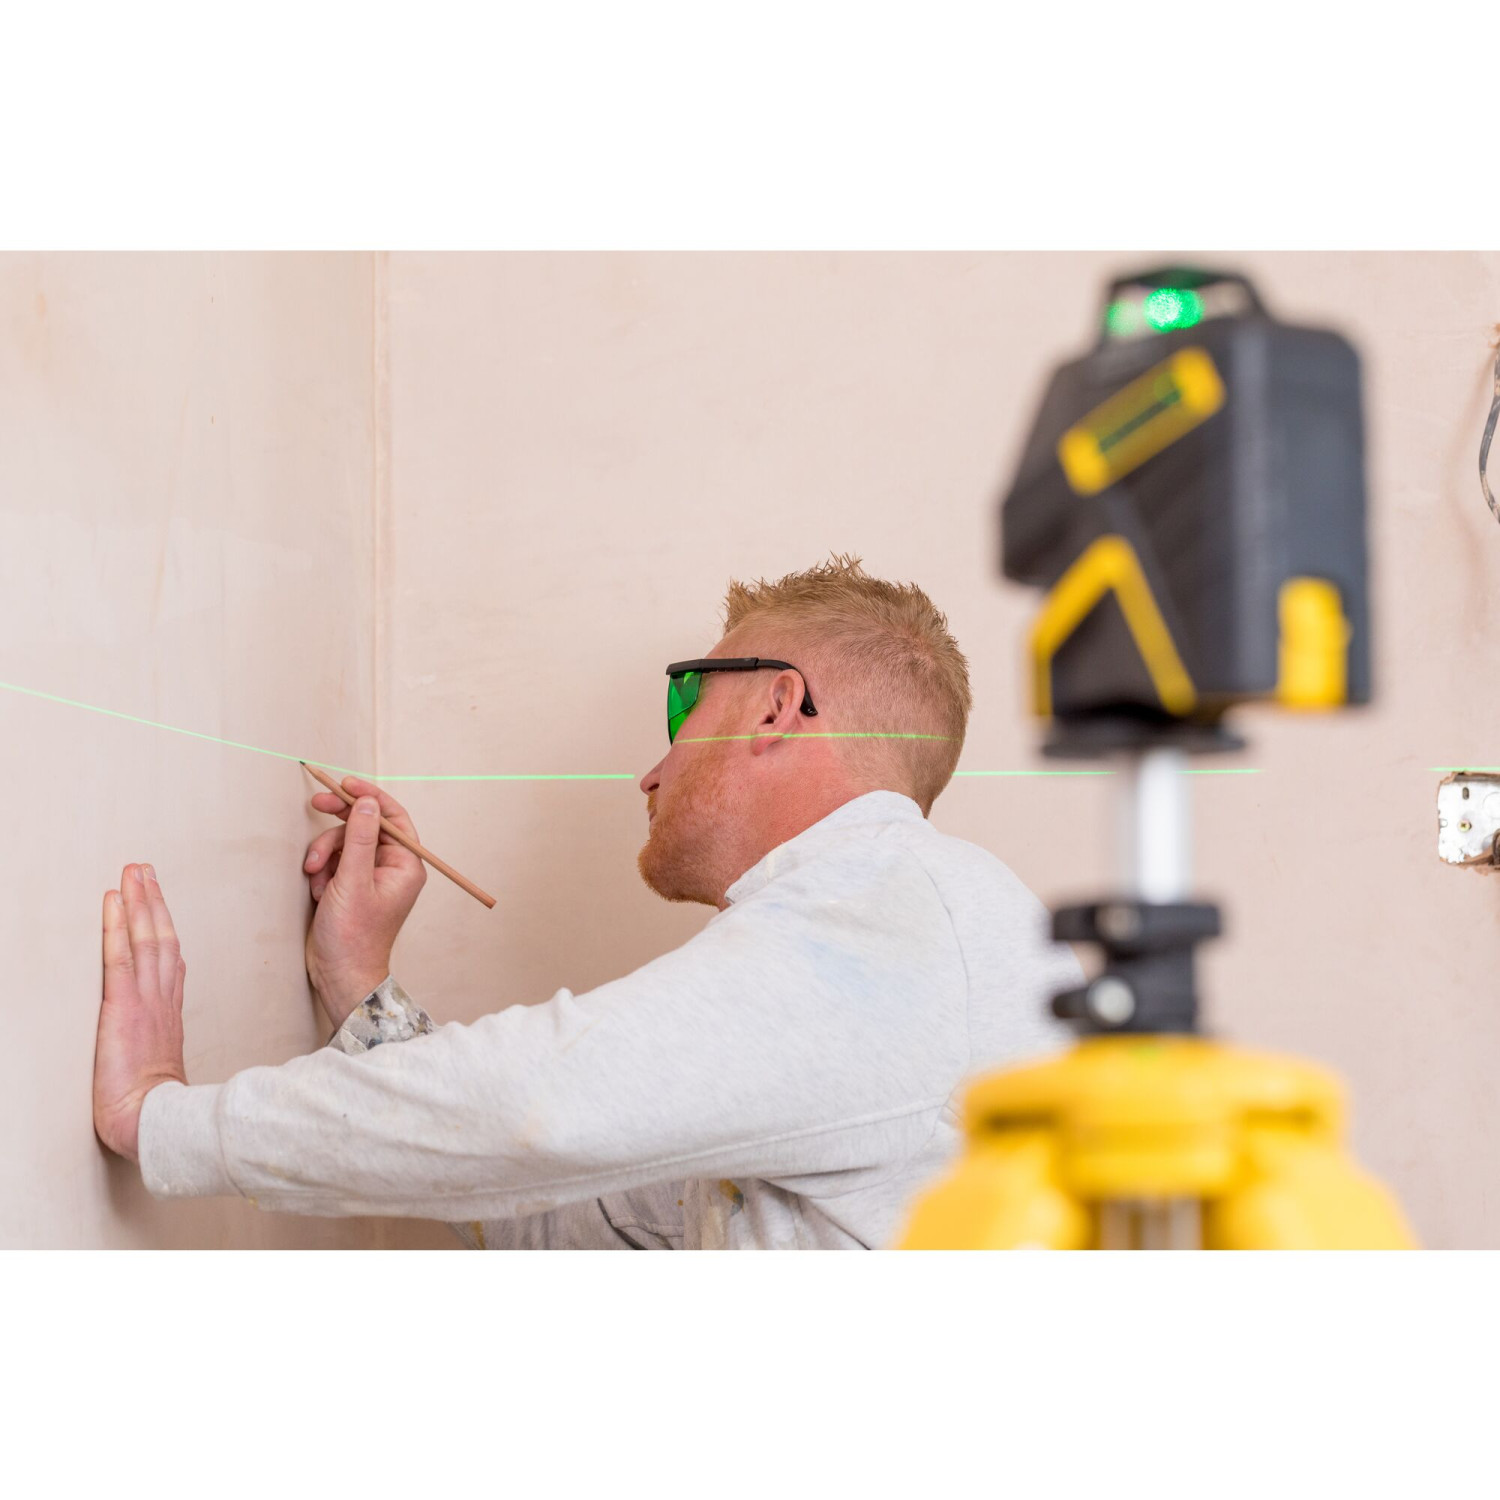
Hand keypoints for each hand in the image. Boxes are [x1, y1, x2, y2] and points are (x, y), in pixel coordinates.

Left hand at [94, 864, 187, 1161]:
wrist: (153, 1121)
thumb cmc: (157, 1107)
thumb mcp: (163, 1072)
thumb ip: (163, 1052)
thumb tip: (159, 1053)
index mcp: (170, 1014)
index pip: (170, 960)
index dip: (165, 926)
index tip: (159, 902)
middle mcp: (162, 999)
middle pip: (162, 938)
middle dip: (154, 901)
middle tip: (145, 870)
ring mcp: (145, 1000)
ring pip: (146, 938)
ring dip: (140, 901)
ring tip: (134, 872)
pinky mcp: (123, 1006)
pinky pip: (119, 957)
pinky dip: (117, 926)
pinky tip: (114, 901)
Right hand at [303, 776, 426, 1027]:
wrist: (339, 974)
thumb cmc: (353, 935)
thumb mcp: (353, 880)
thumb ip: (358, 838)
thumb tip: (366, 802)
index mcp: (405, 865)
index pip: (392, 817)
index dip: (369, 796)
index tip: (344, 783)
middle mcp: (392, 868)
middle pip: (365, 826)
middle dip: (338, 823)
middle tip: (315, 803)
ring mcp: (370, 877)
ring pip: (344, 844)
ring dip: (325, 855)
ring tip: (315, 877)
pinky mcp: (351, 886)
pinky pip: (334, 863)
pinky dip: (322, 872)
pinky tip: (318, 892)